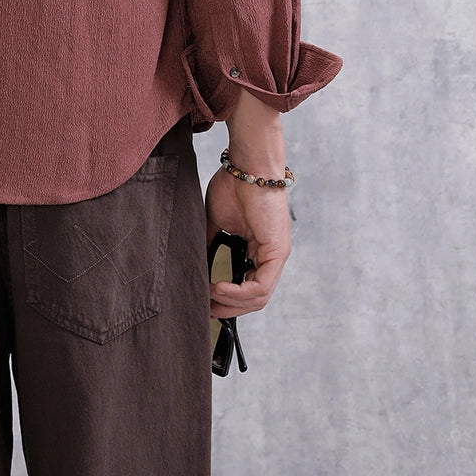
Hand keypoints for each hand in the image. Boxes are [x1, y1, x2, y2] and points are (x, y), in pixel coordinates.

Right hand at [205, 164, 290, 319]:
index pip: (248, 287)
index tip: (206, 301)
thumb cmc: (233, 186)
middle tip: (206, 309)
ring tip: (210, 295)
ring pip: (259, 298)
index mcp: (259, 250)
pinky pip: (260, 285)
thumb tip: (197, 266)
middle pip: (254, 299)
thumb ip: (210, 245)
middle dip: (229, 308)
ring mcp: (276, 256)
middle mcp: (271, 256)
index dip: (228, 299)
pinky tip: (220, 286)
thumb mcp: (216, 222)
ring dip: (232, 302)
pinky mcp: (277, 252)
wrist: (247, 166)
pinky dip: (239, 292)